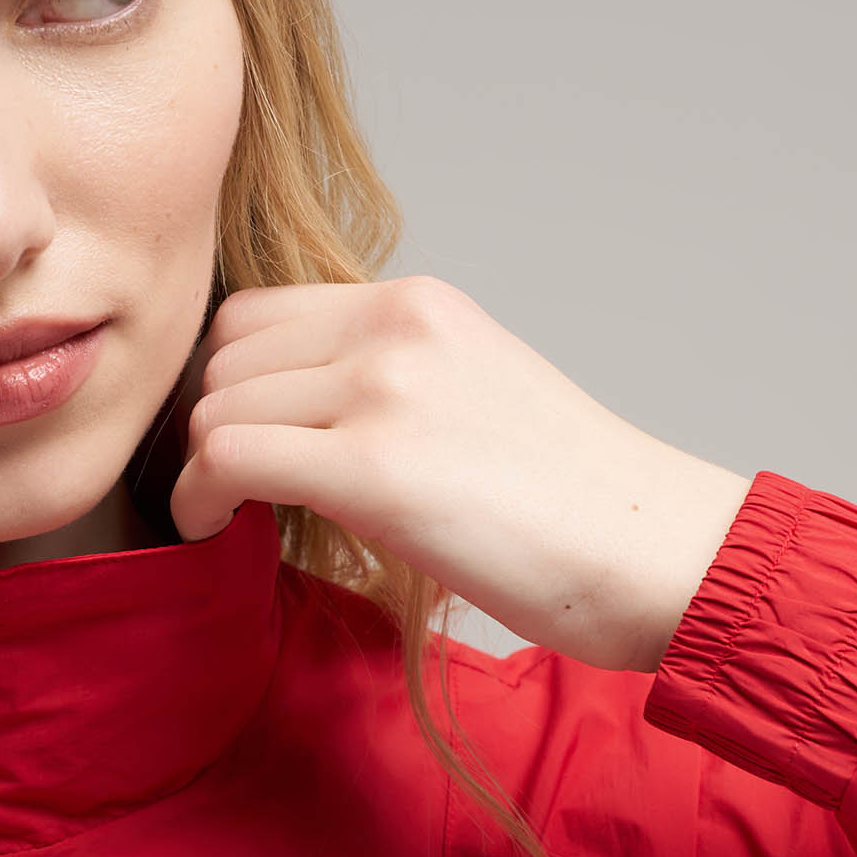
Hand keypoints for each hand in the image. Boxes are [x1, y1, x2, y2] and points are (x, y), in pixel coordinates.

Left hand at [169, 276, 751, 671]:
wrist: (655, 552)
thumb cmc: (576, 505)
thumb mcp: (477, 397)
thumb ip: (390, 384)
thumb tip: (295, 425)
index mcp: (420, 304)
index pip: (259, 314)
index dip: (230, 383)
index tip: (240, 443)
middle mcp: (396, 327)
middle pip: (225, 356)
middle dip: (210, 425)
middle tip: (229, 491)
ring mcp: (384, 389)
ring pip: (216, 407)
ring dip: (203, 468)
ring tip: (232, 516)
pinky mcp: (374, 467)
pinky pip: (228, 459)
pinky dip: (201, 499)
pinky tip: (220, 530)